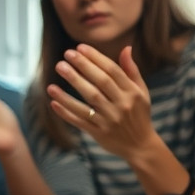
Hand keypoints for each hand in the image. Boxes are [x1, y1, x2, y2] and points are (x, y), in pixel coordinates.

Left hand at [47, 44, 160, 158]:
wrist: (140, 146)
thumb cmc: (139, 114)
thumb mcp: (141, 92)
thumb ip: (132, 71)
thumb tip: (126, 48)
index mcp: (132, 93)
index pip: (113, 71)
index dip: (96, 58)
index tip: (80, 47)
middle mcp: (122, 105)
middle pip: (100, 83)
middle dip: (83, 67)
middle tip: (66, 55)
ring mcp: (109, 120)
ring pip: (89, 101)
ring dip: (72, 85)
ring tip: (58, 70)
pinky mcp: (98, 133)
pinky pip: (80, 121)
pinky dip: (66, 112)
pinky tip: (52, 101)